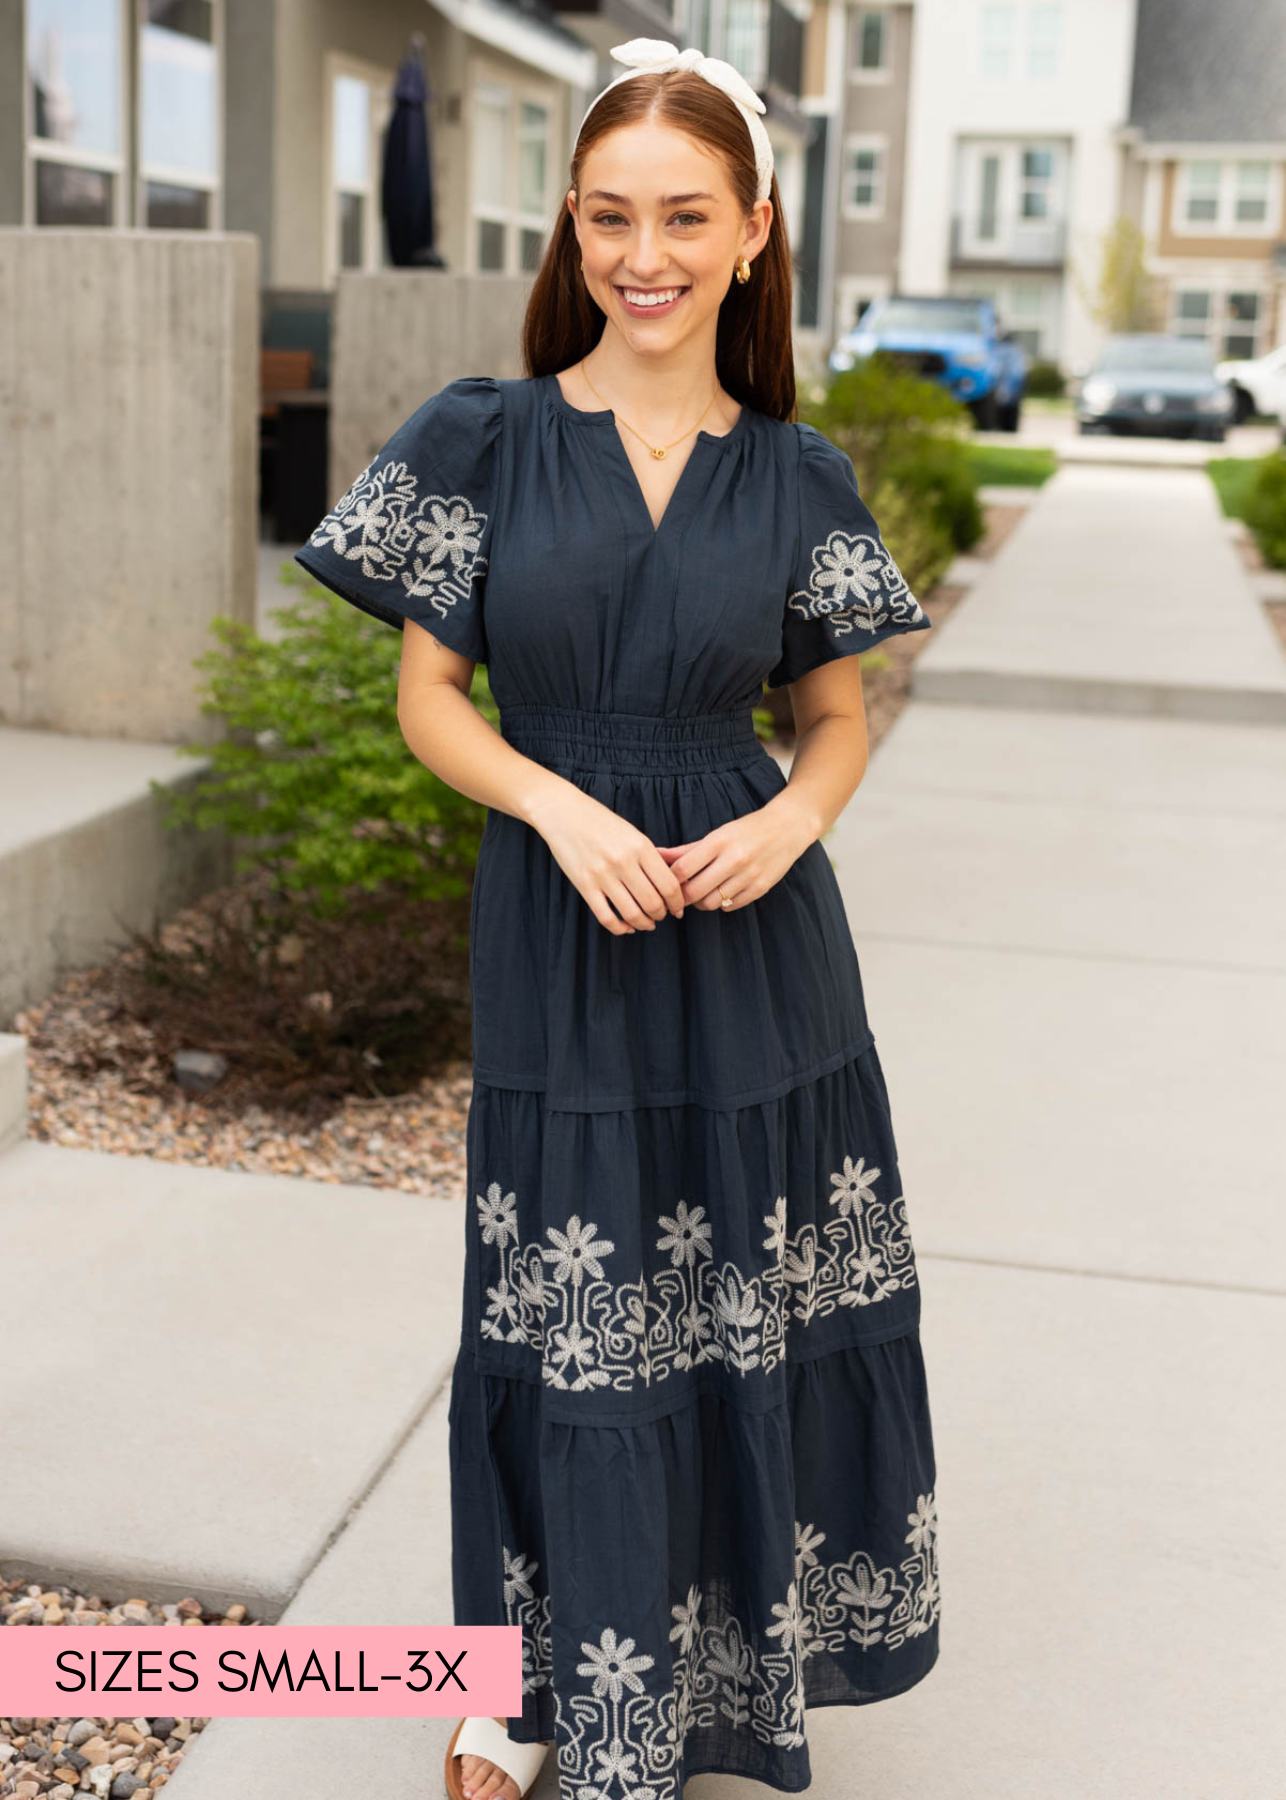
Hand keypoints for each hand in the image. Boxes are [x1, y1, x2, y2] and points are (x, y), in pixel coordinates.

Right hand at [531, 787, 686, 935]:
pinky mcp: (584, 885)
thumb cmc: (601, 823)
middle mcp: (623, 861)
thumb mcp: (632, 833)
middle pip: (653, 903)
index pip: (669, 885)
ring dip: (644, 923)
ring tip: (647, 923)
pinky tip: (626, 926)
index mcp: (640, 846)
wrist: (564, 813)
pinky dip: (620, 928)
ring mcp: (602, 875)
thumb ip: (650, 857)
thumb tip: (672, 885)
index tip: (678, 908)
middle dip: (661, 915)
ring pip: (632, 914)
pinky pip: (606, 917)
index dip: (678, 902)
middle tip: (662, 916)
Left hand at [655, 792, 818, 910]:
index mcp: (718, 842)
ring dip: (702, 901)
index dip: (670, 881)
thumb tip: (656, 856)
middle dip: (682, 897)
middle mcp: (733, 859)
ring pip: (711, 903)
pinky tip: (723, 892)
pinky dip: (722, 903)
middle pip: (693, 891)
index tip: (668, 883)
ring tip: (703, 892)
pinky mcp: (761, 888)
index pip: (682, 870)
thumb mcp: (716, 835)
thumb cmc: (746, 830)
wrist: (787, 828)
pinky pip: (730, 906)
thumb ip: (685, 850)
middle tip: (681, 894)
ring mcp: (748, 875)